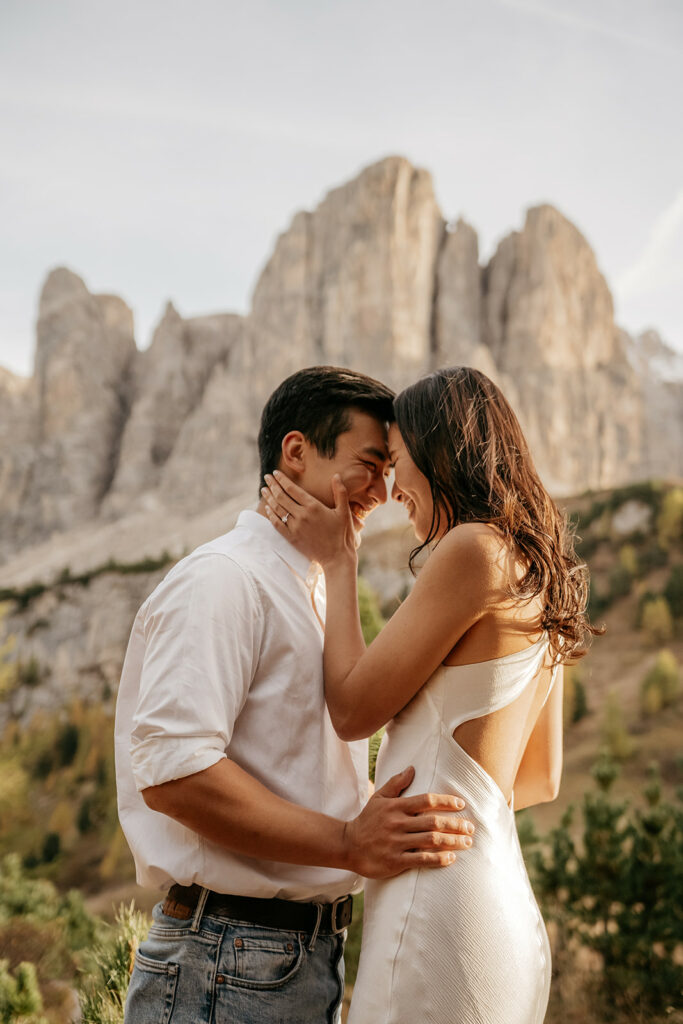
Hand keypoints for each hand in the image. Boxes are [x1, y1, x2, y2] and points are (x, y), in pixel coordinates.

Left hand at [261, 470, 356, 566]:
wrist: (337, 557)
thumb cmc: (343, 534)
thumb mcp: (344, 511)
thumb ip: (340, 492)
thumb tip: (336, 475)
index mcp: (314, 506)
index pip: (293, 489)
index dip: (282, 479)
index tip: (275, 473)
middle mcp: (302, 515)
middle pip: (282, 496)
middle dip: (273, 485)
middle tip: (267, 477)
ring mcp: (295, 527)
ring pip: (277, 509)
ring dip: (269, 498)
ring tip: (264, 490)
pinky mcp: (292, 538)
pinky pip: (277, 524)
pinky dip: (271, 515)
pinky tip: (268, 509)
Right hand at [343, 766, 473, 878]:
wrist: (348, 845)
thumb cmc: (367, 820)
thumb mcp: (378, 798)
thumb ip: (396, 783)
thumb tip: (412, 768)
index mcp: (395, 806)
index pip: (426, 800)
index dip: (446, 801)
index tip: (461, 804)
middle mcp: (397, 823)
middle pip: (433, 821)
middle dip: (455, 824)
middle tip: (471, 827)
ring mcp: (396, 843)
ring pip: (431, 840)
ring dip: (453, 841)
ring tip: (467, 842)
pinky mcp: (395, 861)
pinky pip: (422, 859)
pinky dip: (439, 859)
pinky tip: (451, 858)